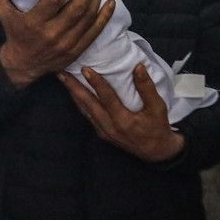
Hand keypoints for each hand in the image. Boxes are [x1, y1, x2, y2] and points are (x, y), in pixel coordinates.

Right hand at [0, 0, 115, 89]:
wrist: (22, 65)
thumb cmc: (13, 33)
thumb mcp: (2, 11)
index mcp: (34, 22)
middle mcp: (52, 34)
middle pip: (76, 7)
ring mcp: (66, 44)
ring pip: (87, 18)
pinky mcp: (76, 51)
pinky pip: (94, 32)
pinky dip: (104, 17)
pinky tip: (110, 3)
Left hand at [58, 64, 184, 162]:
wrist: (156, 152)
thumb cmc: (157, 127)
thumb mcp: (158, 108)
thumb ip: (147, 88)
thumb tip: (138, 67)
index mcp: (123, 120)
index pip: (106, 98)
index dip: (96, 83)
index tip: (85, 68)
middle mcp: (109, 127)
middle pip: (87, 104)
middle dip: (73, 87)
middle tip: (61, 72)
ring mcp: (103, 131)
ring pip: (84, 111)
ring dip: (73, 94)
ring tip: (64, 79)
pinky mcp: (102, 134)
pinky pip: (88, 116)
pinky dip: (80, 103)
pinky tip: (75, 94)